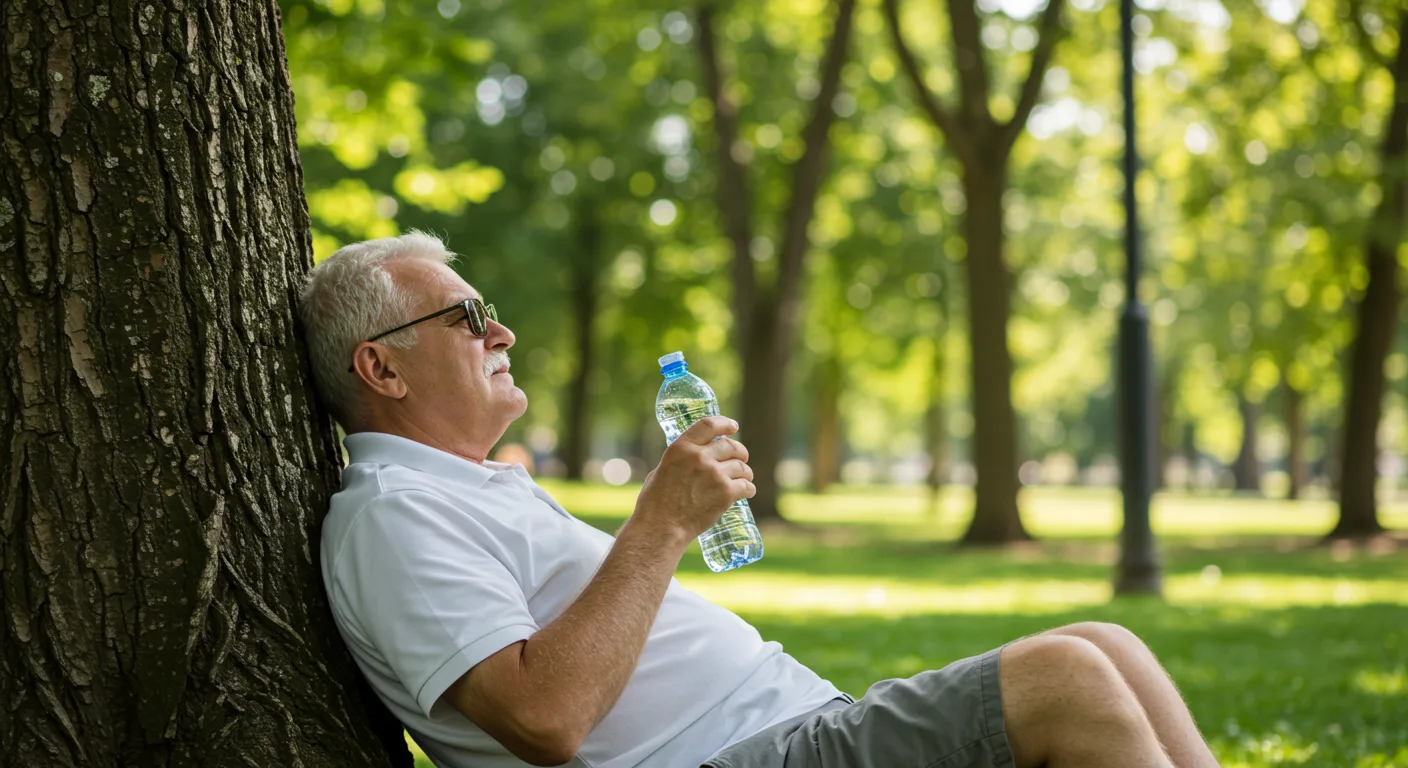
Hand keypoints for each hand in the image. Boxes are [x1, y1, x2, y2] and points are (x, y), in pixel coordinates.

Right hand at [633, 416, 754, 541]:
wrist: (661, 527)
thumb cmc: (656, 503)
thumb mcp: (662, 470)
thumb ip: (680, 460)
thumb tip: (694, 457)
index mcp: (681, 448)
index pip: (709, 425)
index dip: (725, 424)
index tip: (733, 426)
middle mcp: (699, 457)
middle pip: (730, 446)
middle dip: (740, 451)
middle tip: (742, 457)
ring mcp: (714, 474)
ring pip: (741, 467)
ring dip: (745, 472)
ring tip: (745, 478)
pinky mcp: (725, 493)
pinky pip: (746, 486)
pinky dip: (749, 488)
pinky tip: (747, 491)